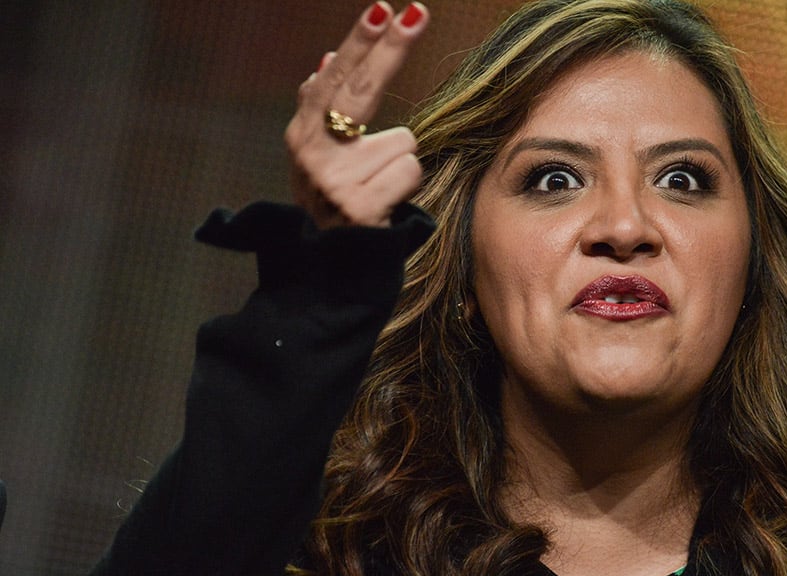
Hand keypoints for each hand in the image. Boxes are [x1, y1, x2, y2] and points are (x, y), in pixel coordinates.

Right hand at [284, 2, 428, 228]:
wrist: (327, 270)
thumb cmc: (335, 205)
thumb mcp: (317, 159)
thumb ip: (320, 110)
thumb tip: (327, 58)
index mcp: (302, 134)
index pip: (333, 78)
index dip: (359, 43)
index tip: (381, 9)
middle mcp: (312, 153)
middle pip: (361, 89)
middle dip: (391, 49)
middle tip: (415, 12)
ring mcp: (334, 181)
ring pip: (402, 142)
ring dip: (401, 165)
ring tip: (379, 190)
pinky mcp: (360, 206)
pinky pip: (409, 170)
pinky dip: (407, 186)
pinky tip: (386, 204)